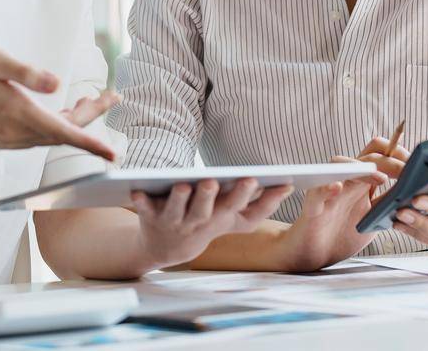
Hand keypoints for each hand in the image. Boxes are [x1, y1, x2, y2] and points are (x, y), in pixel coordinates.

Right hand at [0, 46, 118, 160]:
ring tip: (92, 100)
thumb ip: (27, 72)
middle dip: (91, 117)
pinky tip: (63, 111)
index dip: (92, 143)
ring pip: (52, 135)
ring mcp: (9, 139)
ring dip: (75, 121)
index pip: (64, 132)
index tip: (114, 154)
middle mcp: (16, 132)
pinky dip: (57, 126)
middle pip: (64, 132)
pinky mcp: (4, 139)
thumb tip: (57, 83)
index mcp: (18, 113)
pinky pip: (39, 136)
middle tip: (113, 96)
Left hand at [129, 178, 294, 270]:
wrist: (167, 248)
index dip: (242, 196)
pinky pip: (144, 210)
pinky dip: (141, 201)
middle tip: (213, 181)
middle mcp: (199, 223)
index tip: (254, 178)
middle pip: (206, 211)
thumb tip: (291, 185)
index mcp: (222, 219)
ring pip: (177, 211)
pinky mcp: (151, 218)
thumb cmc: (207, 223)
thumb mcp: (236, 219)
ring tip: (184, 184)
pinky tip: (136, 190)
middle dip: (211, 197)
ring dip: (180, 199)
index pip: (238, 209)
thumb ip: (263, 204)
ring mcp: (174, 222)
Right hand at [271, 142, 404, 272]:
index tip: (416, 166)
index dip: (397, 154)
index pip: (378, 153)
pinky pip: (317, 193)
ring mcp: (328, 192)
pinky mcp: (313, 207)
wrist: (313, 254)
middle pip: (365, 157)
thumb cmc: (342, 233)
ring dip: (361, 168)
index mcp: (361, 181)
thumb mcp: (373, 217)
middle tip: (407, 172)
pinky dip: (327, 188)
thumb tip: (417, 194)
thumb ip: (389, 203)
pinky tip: (338, 187)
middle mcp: (345, 181)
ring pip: (339, 165)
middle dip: (389, 160)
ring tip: (380, 177)